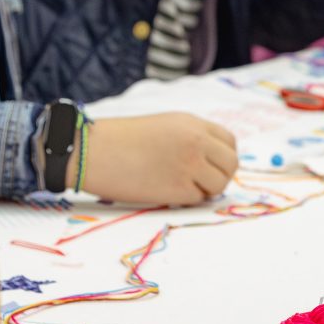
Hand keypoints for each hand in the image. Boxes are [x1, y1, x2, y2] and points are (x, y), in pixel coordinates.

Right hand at [77, 114, 237, 205]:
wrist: (92, 152)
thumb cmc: (120, 139)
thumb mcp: (163, 125)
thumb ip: (190, 137)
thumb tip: (210, 159)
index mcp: (192, 124)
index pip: (229, 142)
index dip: (223, 156)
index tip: (211, 164)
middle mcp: (196, 142)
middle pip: (231, 164)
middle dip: (220, 174)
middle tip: (201, 181)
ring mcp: (190, 166)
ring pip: (219, 184)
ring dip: (206, 189)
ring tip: (181, 186)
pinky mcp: (178, 189)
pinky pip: (197, 198)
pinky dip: (187, 199)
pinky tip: (166, 191)